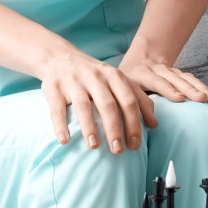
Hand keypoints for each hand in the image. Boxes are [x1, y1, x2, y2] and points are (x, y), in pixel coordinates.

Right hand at [37, 49, 156, 152]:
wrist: (60, 57)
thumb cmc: (95, 75)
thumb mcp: (118, 80)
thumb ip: (137, 98)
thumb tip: (154, 124)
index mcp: (114, 76)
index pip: (129, 101)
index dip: (134, 123)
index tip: (135, 145)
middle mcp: (95, 77)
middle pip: (108, 105)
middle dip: (114, 129)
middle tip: (118, 150)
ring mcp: (73, 81)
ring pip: (83, 106)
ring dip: (90, 128)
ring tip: (94, 147)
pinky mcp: (54, 87)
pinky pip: (57, 108)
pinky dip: (61, 125)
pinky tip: (65, 140)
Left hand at [119, 55, 207, 111]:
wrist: (138, 60)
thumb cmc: (129, 83)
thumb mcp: (125, 90)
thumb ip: (135, 103)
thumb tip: (151, 124)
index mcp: (142, 73)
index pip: (157, 80)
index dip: (168, 89)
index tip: (180, 99)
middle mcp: (158, 69)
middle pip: (177, 79)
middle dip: (192, 90)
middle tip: (204, 100)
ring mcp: (172, 70)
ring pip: (188, 79)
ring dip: (203, 90)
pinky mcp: (181, 74)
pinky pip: (195, 81)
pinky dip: (207, 91)